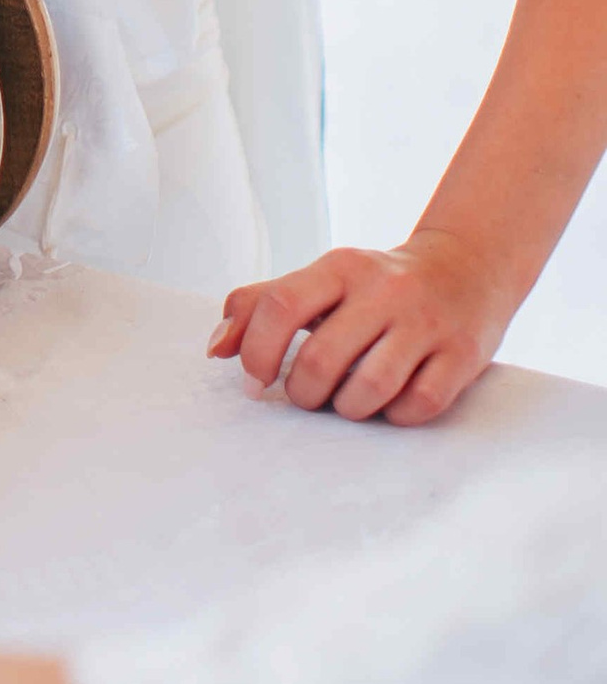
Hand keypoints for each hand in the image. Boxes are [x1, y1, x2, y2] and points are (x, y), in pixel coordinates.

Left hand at [207, 227, 515, 424]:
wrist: (467, 267)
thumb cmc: (376, 284)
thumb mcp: (321, 280)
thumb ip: (261, 305)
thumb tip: (216, 349)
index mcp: (341, 267)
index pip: (280, 305)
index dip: (256, 352)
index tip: (254, 382)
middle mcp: (384, 290)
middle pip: (321, 361)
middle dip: (304, 393)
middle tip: (309, 395)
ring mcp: (427, 322)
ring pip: (369, 389)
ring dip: (347, 409)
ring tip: (346, 400)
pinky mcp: (462, 355)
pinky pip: (418, 405)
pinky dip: (395, 416)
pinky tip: (390, 402)